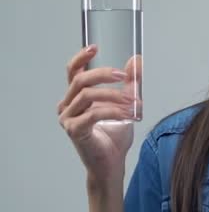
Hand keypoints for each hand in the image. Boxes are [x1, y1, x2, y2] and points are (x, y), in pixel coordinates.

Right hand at [57, 45, 139, 184]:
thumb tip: (136, 61)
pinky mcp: (75, 131)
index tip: (94, 47)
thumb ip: (129, 85)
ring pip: (88, 95)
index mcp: (76, 98)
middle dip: (103, 74)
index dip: (81, 58)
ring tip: (133, 102)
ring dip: (114, 95)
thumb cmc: (114, 137)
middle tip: (124, 75)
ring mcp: (68, 119)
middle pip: (80, 80)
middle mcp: (67, 106)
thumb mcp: (125, 105)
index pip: (73, 72)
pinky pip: (93, 114)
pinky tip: (128, 114)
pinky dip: (113, 111)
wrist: (111, 164)